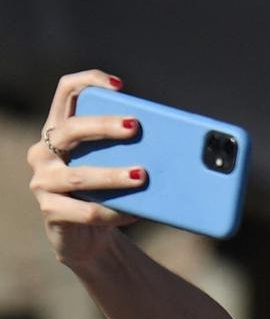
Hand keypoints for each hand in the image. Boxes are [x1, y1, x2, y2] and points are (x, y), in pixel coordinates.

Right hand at [26, 70, 143, 266]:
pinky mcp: (52, 211)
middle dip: (103, 126)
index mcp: (60, 130)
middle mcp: (44, 151)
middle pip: (71, 129)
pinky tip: (134, 213)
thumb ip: (131, 149)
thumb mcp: (116, 165)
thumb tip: (178, 145)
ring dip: (112, 175)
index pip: (67, 92)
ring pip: (80, 175)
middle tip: (134, 126)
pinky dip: (114, 212)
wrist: (89, 237)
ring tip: (141, 175)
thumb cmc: (107, 193)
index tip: (119, 86)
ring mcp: (43, 181)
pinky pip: (87, 211)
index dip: (89, 81)